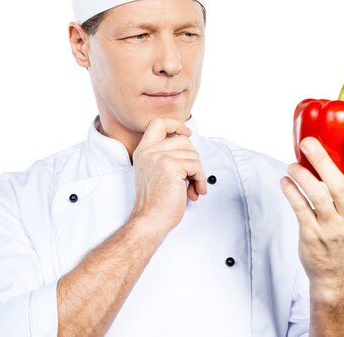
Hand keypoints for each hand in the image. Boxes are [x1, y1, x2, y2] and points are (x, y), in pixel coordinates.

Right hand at [130, 117, 207, 236]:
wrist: (150, 221)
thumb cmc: (156, 203)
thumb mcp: (156, 173)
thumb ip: (166, 157)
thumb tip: (190, 148)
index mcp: (143, 152)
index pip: (158, 123)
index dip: (175, 124)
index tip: (186, 134)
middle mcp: (148, 151)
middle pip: (182, 139)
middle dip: (193, 157)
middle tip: (193, 176)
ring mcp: (158, 157)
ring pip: (192, 154)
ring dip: (198, 173)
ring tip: (193, 188)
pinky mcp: (170, 166)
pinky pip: (196, 165)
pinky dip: (200, 179)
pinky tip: (195, 192)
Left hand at [280, 134, 343, 288]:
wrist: (338, 273)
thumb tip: (337, 152)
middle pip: (338, 185)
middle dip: (322, 160)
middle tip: (308, 142)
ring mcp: (332, 228)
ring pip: (317, 196)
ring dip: (302, 176)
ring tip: (292, 165)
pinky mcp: (312, 236)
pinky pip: (300, 209)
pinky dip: (291, 192)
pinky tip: (285, 181)